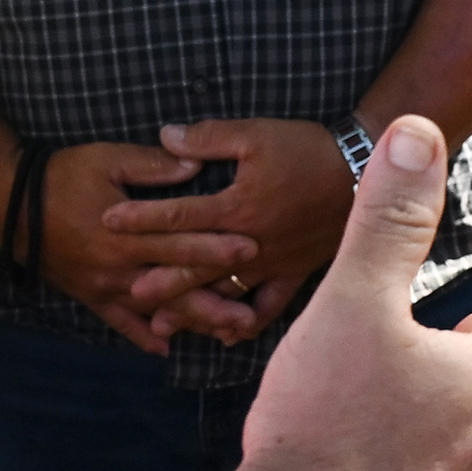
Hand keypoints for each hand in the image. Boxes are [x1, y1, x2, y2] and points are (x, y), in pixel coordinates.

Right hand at [22, 139, 263, 353]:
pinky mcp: (91, 296)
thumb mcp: (107, 159)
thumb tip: (196, 164)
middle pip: (176, 284)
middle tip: (253, 311)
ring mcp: (106, 286)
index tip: (252, 248)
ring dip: (193, 323)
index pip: (180, 240)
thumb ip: (152, 165)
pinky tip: (167, 349)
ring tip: (227, 334)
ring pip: (157, 310)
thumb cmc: (62, 175)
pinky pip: (120, 323)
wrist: (10, 207)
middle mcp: (119, 266)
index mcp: (126, 231)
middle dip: (216, 297)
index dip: (216, 245)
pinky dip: (143, 336)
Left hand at [100, 119, 358, 336]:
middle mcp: (250, 243)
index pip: (178, 215)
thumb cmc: (309, 149)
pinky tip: (228, 336)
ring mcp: (273, 263)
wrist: (364, 171)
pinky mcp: (296, 273)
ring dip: (193, 310)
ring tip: (163, 324)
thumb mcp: (257, 134)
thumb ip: (209, 138)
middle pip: (194, 267)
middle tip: (126, 293)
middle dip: (159, 280)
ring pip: (225, 294)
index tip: (107, 222)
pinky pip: (270, 306)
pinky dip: (247, 322)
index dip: (141, 217)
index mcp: (236, 207)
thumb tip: (165, 137)